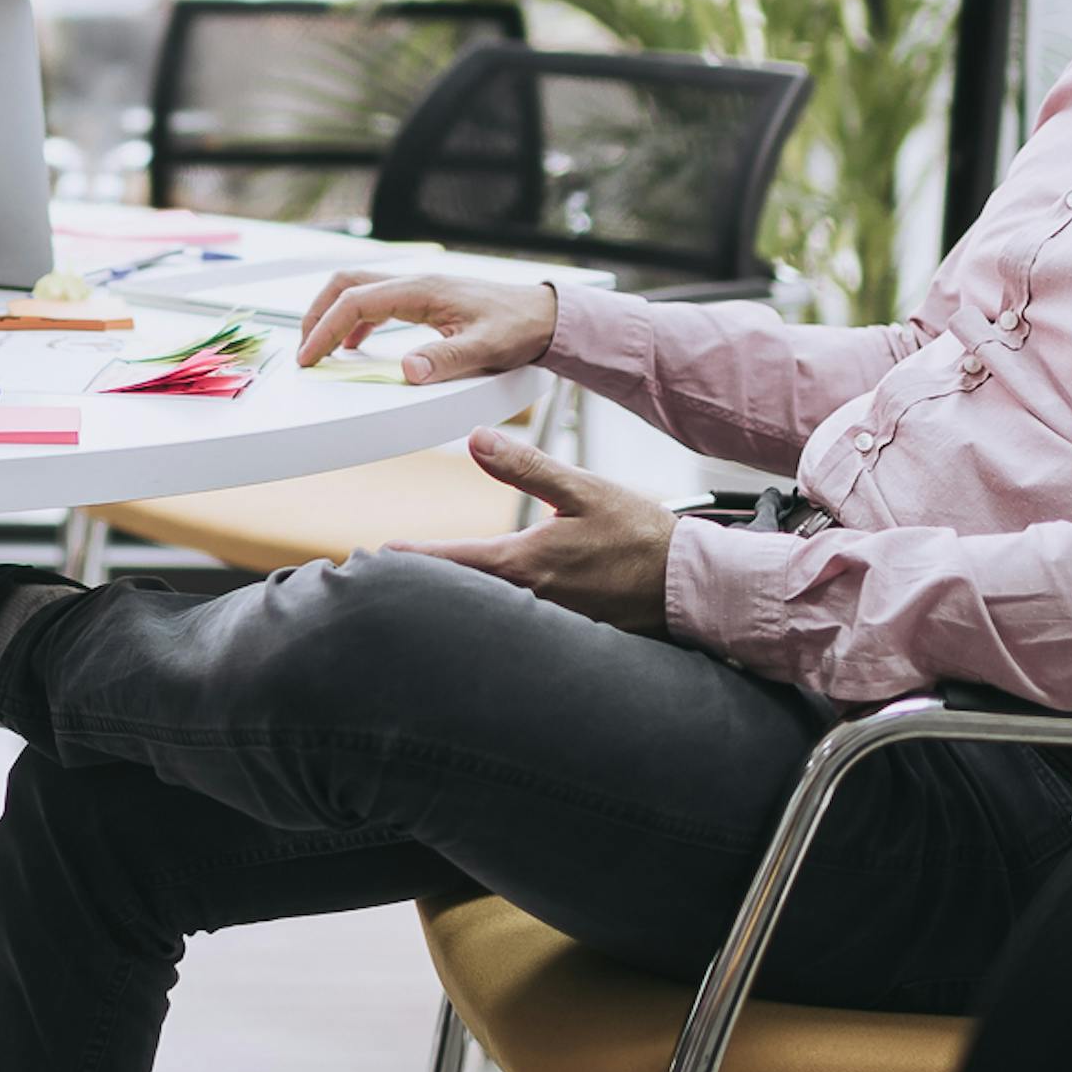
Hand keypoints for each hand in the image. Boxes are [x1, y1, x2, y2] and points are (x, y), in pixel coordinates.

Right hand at [295, 272, 559, 384]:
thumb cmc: (519, 327)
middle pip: (346, 284)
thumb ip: (445, 360)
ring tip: (320, 350)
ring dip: (332, 314)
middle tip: (305, 350)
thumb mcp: (485, 349)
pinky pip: (376, 301)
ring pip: (358, 289)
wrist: (544, 315)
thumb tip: (407, 370)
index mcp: (422, 291)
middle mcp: (415, 282)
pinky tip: (354, 346)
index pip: (355, 302)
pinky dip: (354, 321)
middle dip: (317, 314)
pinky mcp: (424, 299)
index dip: (324, 329)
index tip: (309, 357)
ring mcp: (418, 288)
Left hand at [395, 430, 675, 634]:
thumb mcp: (583, 489)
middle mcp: (531, 599)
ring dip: (458, 599)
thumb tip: (475, 439)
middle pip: (463, 592)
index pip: (455, 561)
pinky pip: (519, 624)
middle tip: (389, 574)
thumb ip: (527, 467)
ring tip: (425, 588)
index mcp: (527, 563)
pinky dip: (493, 613)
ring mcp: (549, 621)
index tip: (380, 554)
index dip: (414, 556)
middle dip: (426, 583)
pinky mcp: (568, 631)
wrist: (690, 584)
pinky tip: (485, 607)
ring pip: (489, 610)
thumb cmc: (641, 534)